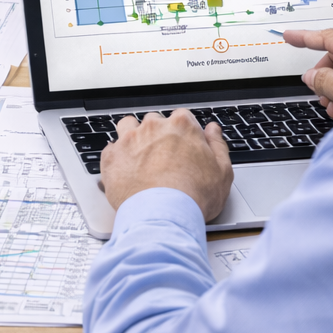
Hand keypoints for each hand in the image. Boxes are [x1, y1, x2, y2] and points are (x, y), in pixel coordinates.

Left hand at [101, 110, 232, 220]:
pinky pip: (110, 150)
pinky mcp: (111, 157)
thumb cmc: (194, 196)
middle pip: (154, 122)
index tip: (183, 146)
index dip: (183, 133)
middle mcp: (153, 127)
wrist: (163, 215)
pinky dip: (116, 158)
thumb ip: (217, 145)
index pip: (181, 118)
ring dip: (133, 138)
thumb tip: (213, 130)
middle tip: (163, 158)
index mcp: (181, 126)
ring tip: (139, 158)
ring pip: (127, 127)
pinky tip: (125, 171)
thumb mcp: (222, 172)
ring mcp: (129, 140)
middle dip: (157, 136)